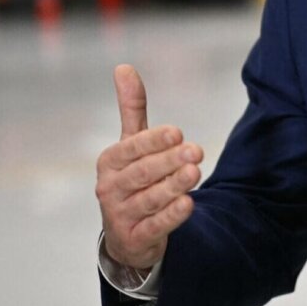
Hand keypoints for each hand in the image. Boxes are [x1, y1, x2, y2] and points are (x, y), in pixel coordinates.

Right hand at [96, 64, 202, 269]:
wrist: (126, 233)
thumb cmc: (133, 178)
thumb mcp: (130, 144)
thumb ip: (131, 109)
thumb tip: (123, 67)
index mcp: (110, 161)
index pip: (132, 148)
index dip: (154, 140)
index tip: (177, 132)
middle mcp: (110, 188)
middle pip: (143, 173)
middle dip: (170, 161)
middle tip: (196, 152)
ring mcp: (120, 215)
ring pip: (150, 199)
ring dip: (173, 186)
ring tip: (195, 174)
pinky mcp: (135, 238)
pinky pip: (155, 226)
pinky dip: (171, 216)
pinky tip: (188, 204)